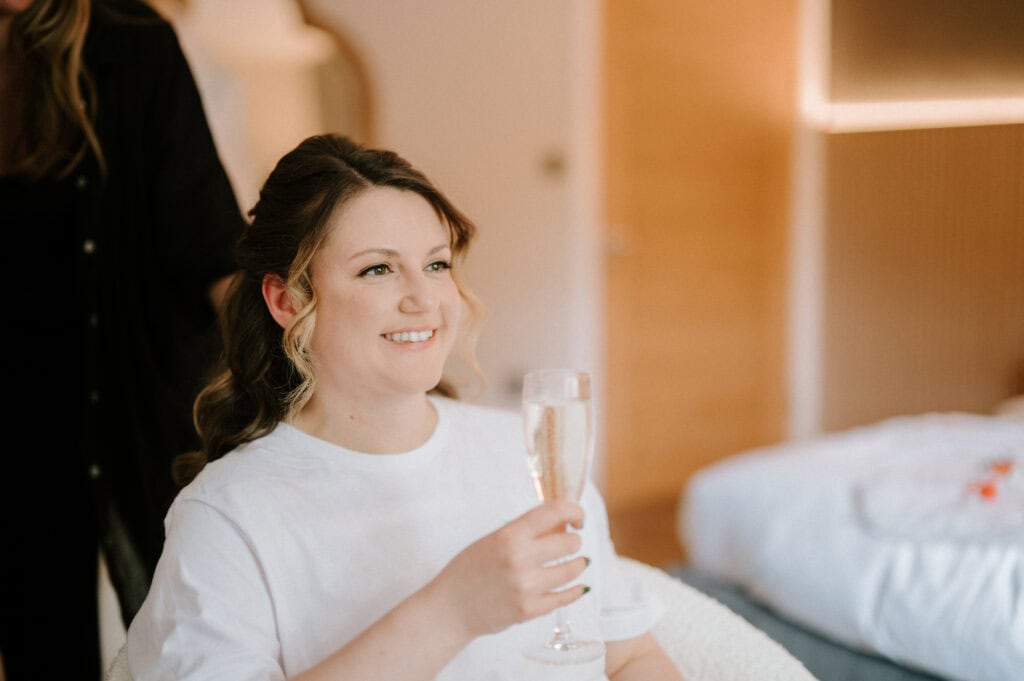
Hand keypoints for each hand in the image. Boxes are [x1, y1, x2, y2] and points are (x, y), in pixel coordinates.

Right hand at [428, 501, 588, 638]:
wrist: (450, 608)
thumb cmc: (468, 571)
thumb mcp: (493, 540)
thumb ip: (525, 531)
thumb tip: (562, 524)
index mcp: (509, 536)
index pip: (554, 512)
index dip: (574, 511)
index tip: (578, 518)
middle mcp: (520, 559)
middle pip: (569, 542)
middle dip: (574, 540)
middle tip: (570, 543)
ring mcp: (526, 587)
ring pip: (572, 570)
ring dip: (578, 564)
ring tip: (577, 563)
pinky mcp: (529, 610)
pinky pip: (564, 597)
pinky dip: (575, 591)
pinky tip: (578, 587)